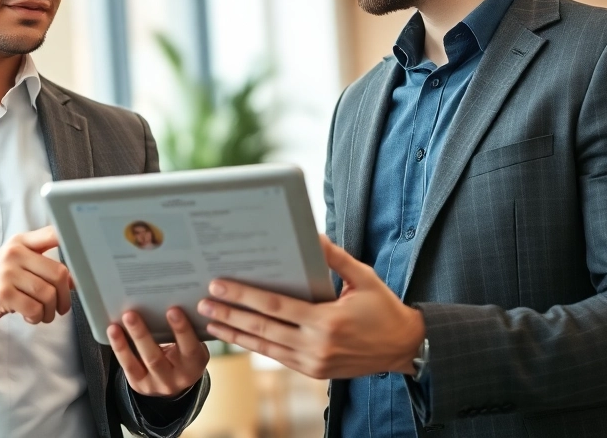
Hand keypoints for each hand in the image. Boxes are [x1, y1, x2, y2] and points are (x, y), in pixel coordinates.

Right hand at [0, 226, 71, 333]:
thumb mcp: (15, 266)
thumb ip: (42, 267)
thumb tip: (76, 279)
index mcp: (21, 242)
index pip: (54, 232)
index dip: (74, 241)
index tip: (85, 257)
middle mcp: (15, 252)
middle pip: (60, 273)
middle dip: (64, 296)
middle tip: (60, 307)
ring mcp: (7, 272)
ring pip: (49, 293)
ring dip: (50, 311)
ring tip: (41, 314)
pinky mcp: (2, 293)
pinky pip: (35, 308)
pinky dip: (37, 317)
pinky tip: (29, 317)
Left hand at [107, 307, 209, 397]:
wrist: (177, 382)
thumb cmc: (185, 351)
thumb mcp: (193, 344)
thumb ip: (187, 328)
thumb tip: (168, 298)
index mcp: (195, 364)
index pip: (190, 347)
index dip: (182, 330)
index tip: (173, 310)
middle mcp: (178, 378)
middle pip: (157, 357)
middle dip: (143, 335)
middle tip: (131, 313)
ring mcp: (157, 384)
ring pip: (143, 360)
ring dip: (131, 338)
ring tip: (123, 318)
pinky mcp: (141, 385)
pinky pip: (129, 366)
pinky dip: (120, 347)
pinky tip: (113, 330)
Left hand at [197, 235, 423, 379]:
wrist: (404, 348)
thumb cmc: (383, 309)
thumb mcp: (363, 278)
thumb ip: (335, 257)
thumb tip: (312, 234)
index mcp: (327, 321)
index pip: (274, 306)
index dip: (243, 296)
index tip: (219, 285)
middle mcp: (317, 345)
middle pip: (262, 328)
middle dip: (229, 314)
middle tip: (203, 302)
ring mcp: (314, 363)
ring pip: (264, 347)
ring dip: (235, 334)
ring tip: (210, 321)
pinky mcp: (313, 372)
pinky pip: (277, 357)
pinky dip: (255, 346)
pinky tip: (237, 335)